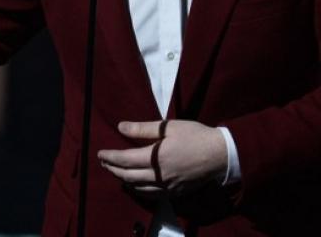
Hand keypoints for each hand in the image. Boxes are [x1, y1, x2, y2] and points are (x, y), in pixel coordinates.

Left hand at [97, 119, 227, 196]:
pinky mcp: (175, 193)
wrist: (220, 155)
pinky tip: (136, 185)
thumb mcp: (169, 127)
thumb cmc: (195, 135)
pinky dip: (139, 190)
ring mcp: (167, 187)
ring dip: (124, 180)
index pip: (125, 160)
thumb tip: (120, 127)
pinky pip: (151, 194)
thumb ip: (143, 129)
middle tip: (104, 162)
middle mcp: (158, 176)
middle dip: (113, 169)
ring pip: (138, 188)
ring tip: (116, 172)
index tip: (99, 153)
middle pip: (128, 176)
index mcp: (155, 158)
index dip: (110, 157)